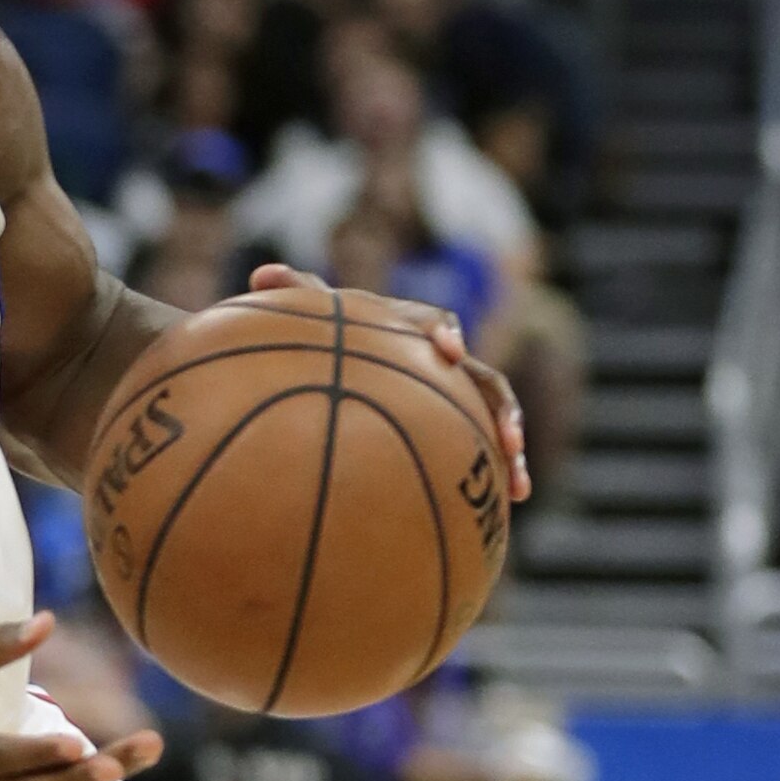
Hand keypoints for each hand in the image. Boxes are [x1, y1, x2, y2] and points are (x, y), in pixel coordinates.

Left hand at [249, 263, 530, 500]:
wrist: (346, 358)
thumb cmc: (329, 333)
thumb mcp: (313, 317)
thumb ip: (296, 295)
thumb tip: (262, 275)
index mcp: (413, 330)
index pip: (435, 324)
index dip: (445, 332)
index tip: (446, 349)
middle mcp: (445, 362)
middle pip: (484, 380)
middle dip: (502, 408)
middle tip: (509, 437)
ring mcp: (455, 394)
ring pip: (492, 418)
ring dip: (509, 447)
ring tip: (517, 487)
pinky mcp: (455, 424)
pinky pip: (479, 448)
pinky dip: (495, 473)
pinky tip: (509, 505)